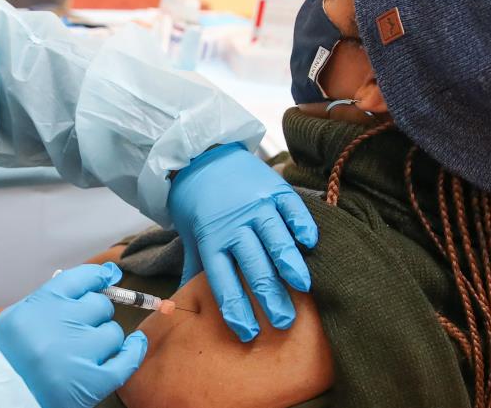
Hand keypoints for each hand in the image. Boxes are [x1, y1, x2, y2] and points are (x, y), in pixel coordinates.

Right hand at [0, 263, 147, 407]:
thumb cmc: (6, 357)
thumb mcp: (19, 317)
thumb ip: (55, 297)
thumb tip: (105, 274)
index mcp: (40, 305)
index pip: (82, 278)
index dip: (98, 276)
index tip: (108, 276)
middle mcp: (61, 324)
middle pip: (100, 305)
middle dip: (94, 315)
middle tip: (78, 331)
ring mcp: (78, 352)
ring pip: (112, 332)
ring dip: (104, 339)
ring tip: (82, 353)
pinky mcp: (91, 381)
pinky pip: (127, 359)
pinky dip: (133, 351)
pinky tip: (133, 345)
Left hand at [168, 143, 317, 341]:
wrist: (201, 155)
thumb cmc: (196, 203)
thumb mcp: (189, 236)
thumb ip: (192, 269)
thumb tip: (180, 306)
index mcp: (211, 239)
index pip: (223, 282)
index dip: (236, 309)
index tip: (248, 333)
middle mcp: (234, 224)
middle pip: (254, 266)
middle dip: (270, 297)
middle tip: (284, 322)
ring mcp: (256, 205)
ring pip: (275, 239)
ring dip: (290, 264)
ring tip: (303, 288)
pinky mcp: (274, 189)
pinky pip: (291, 209)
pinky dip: (301, 225)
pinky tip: (310, 242)